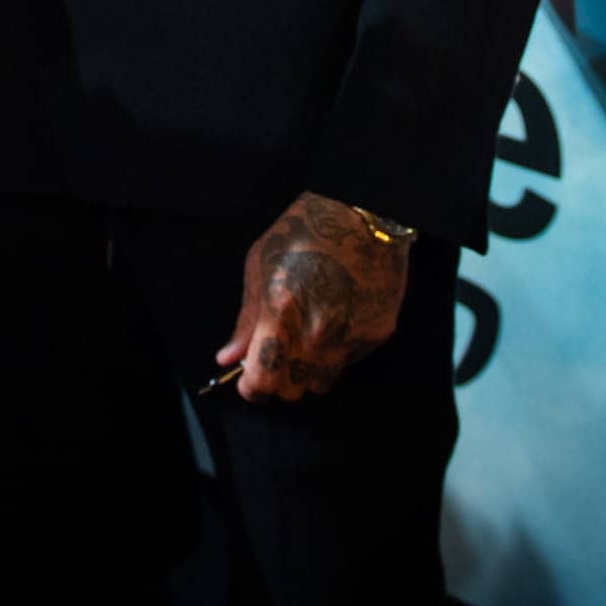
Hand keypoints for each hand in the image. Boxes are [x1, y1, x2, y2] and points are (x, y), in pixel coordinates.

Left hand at [214, 190, 408, 401]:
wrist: (359, 213)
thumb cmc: (302, 232)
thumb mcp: (259, 267)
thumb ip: (246, 320)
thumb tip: (228, 357)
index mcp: (281, 314)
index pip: (262, 382)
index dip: (251, 387)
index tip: (248, 378)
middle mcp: (317, 333)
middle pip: (291, 392)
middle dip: (277, 380)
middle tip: (274, 356)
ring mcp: (350, 337)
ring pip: (321, 384)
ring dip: (307, 371)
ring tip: (304, 337)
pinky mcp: (376, 336)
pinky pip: (348, 364)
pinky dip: (335, 353)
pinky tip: (333, 321)